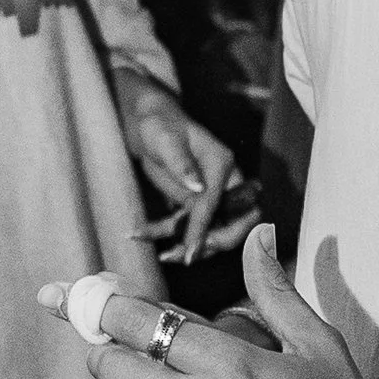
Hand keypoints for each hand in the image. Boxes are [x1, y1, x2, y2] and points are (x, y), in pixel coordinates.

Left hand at [111, 68, 236, 262]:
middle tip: (184, 256)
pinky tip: (144, 235)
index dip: (205, 229)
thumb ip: (181, 163)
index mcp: (222, 163)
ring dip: (189, 245)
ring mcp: (210, 194)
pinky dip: (171, 236)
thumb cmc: (157, 123)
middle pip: (234, 224)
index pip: (217, 204)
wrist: (147, 122)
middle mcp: (223, 181)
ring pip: (212, 231)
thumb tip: (199, 189)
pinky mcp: (195, 202)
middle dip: (210, 243)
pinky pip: (191, 227)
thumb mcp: (165, 139)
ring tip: (162, 253)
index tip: (191, 253)